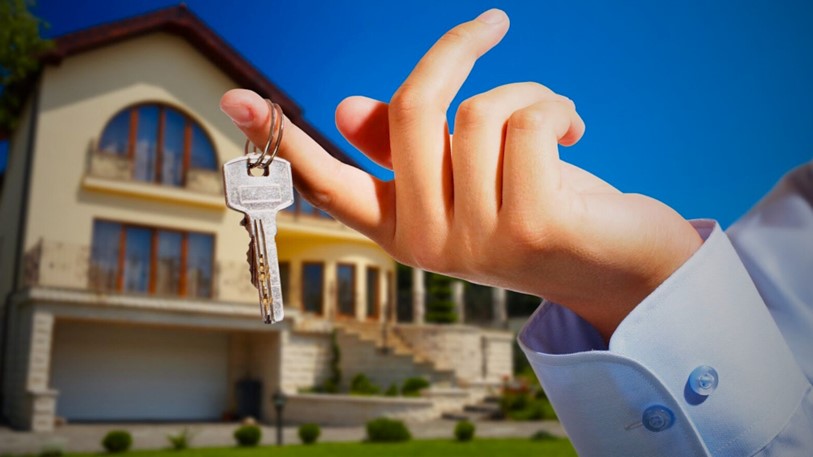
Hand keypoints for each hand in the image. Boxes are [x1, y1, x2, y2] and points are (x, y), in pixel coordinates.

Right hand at [220, 9, 701, 339]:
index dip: (281, 136)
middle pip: (409, 111)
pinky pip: (526, 120)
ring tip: (555, 122)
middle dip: (454, 51)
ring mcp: (477, 241)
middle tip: (492, 25)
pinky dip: (557, 106)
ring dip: (528, 93)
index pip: (329, 180)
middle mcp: (428, 243)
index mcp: (403, 229)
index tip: (233, 97)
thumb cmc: (544, 209)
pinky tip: (574, 132)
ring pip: (478, 111)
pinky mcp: (533, 226)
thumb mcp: (469, 174)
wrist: (622, 267)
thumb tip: (345, 108)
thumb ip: (410, 146)